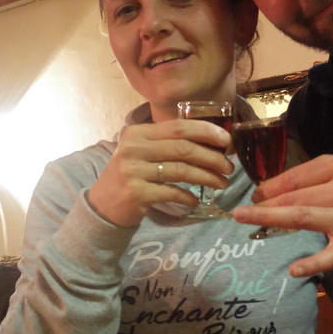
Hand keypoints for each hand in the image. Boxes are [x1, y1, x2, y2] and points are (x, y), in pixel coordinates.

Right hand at [87, 118, 232, 226]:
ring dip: (207, 177)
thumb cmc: (132, 177)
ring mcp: (133, 170)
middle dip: (212, 157)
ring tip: (222, 183)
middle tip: (229, 167)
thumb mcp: (143, 153)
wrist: (103, 206)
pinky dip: (188, 197)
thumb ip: (168, 144)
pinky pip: (172, 192)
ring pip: (181, 170)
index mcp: (138, 133)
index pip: (178, 127)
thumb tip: (212, 141)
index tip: (227, 140)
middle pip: (183, 148)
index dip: (206, 131)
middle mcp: (133, 148)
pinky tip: (195, 200)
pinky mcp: (136, 193)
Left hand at [232, 154, 332, 276]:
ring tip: (245, 219)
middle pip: (295, 197)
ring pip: (303, 218)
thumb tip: (271, 188)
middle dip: (265, 203)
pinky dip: (312, 263)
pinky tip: (293, 269)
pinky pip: (330, 256)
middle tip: (240, 211)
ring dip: (271, 218)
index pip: (297, 176)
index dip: (271, 186)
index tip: (254, 194)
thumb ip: (312, 176)